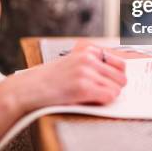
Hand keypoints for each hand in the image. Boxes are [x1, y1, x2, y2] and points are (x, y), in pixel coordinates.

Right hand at [2, 45, 126, 112]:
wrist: (30, 88)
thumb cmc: (50, 78)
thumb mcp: (72, 62)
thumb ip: (92, 65)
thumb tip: (117, 76)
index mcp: (87, 50)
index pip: (120, 63)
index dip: (118, 76)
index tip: (114, 82)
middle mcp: (88, 58)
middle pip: (121, 77)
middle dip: (115, 87)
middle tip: (103, 92)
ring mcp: (86, 72)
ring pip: (117, 88)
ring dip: (108, 95)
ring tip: (93, 96)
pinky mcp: (83, 88)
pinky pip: (109, 96)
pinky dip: (104, 101)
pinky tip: (91, 100)